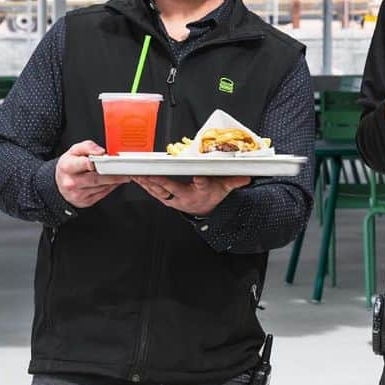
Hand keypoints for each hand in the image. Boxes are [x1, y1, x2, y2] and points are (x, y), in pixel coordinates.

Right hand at [55, 141, 127, 208]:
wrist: (60, 182)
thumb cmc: (69, 165)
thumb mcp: (74, 151)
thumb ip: (88, 146)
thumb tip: (100, 151)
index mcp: (67, 167)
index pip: (84, 164)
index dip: (96, 162)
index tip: (107, 160)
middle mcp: (71, 182)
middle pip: (96, 178)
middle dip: (113, 174)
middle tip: (125, 169)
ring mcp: (77, 194)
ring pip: (102, 187)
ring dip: (115, 181)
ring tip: (123, 174)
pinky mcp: (85, 201)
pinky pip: (102, 193)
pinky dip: (111, 187)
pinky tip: (115, 182)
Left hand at [129, 174, 250, 215]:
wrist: (206, 210)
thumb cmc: (213, 195)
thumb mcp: (226, 188)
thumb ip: (235, 181)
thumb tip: (247, 177)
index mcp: (202, 191)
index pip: (202, 185)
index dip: (201, 181)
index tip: (198, 177)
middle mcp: (186, 197)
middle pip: (172, 189)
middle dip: (161, 182)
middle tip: (151, 175)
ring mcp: (175, 199)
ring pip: (159, 191)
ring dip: (147, 183)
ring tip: (138, 174)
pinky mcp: (167, 199)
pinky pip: (154, 193)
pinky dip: (145, 185)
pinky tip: (137, 178)